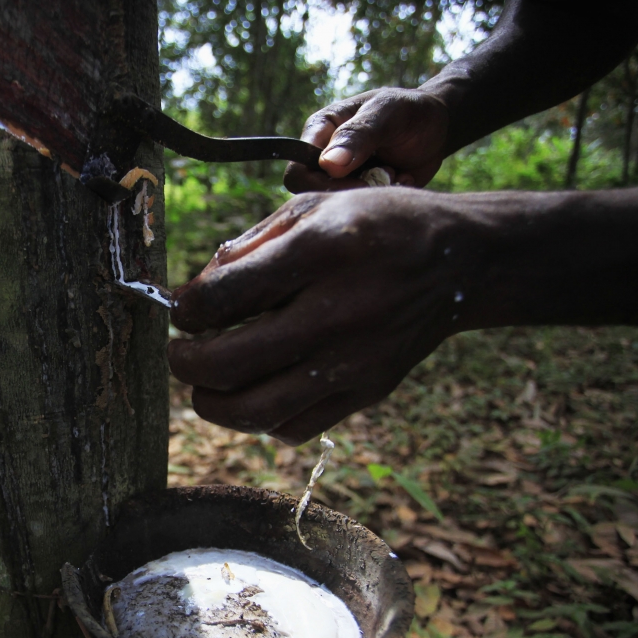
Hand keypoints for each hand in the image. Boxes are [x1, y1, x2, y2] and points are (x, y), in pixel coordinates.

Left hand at [168, 188, 470, 443]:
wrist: (458, 262)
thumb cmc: (373, 226)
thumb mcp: (309, 210)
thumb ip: (244, 250)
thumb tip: (189, 298)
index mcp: (319, 253)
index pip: (222, 299)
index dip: (185, 311)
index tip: (181, 310)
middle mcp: (336, 312)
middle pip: (228, 365)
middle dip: (185, 363)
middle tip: (180, 353)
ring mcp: (354, 361)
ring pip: (256, 411)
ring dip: (212, 403)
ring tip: (204, 384)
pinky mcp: (366, 392)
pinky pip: (293, 427)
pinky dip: (259, 419)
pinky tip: (254, 392)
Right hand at [283, 88, 449, 191]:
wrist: (439, 126)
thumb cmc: (409, 111)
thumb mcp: (387, 113)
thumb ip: (358, 134)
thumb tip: (328, 164)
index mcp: (319, 132)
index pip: (298, 172)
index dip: (321, 184)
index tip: (358, 179)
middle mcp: (324, 158)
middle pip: (315, 195)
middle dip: (352, 191)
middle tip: (386, 175)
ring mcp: (342, 179)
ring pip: (339, 206)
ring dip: (371, 194)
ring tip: (395, 172)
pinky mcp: (361, 194)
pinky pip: (361, 211)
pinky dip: (383, 201)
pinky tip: (401, 181)